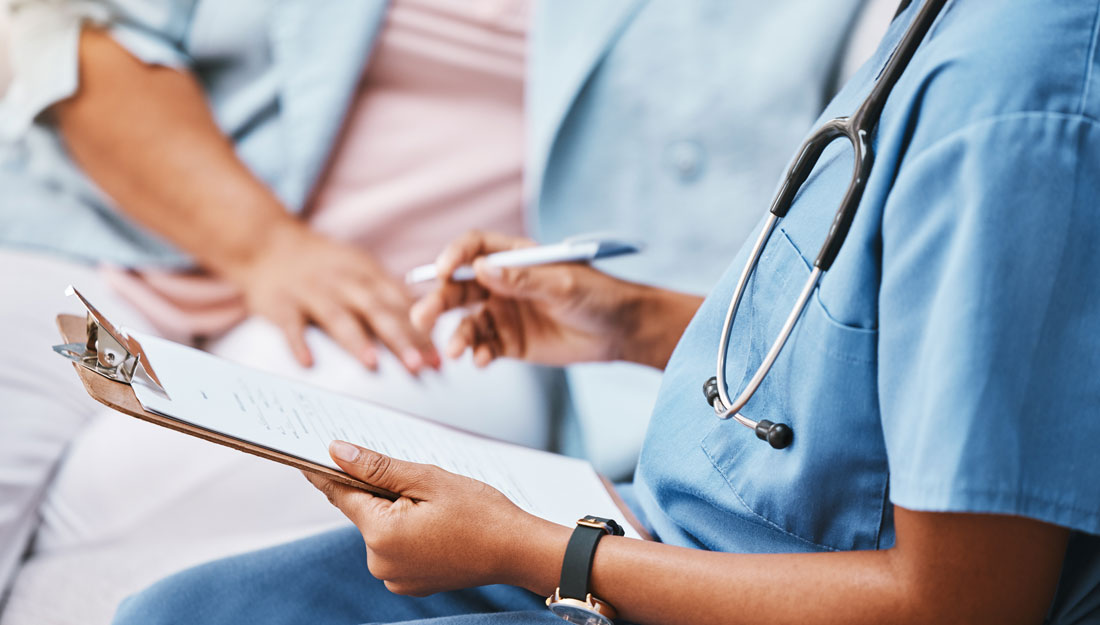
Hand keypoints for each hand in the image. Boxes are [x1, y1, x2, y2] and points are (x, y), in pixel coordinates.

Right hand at [227, 224, 439, 373]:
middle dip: (399, 338)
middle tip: (418, 365)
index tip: (438, 358)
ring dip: (355, 340)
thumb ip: (389, 294)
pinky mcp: (280, 302)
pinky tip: (308, 362)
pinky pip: (290, 323)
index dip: (421, 331)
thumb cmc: (323, 264)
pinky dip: (298, 342)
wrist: (267, 243)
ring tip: (372, 363)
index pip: (400, 305)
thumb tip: (428, 323)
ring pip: (337, 316)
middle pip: (376, 310)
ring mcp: (311, 291)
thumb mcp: (360, 268)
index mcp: (367, 274)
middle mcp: (343, 281)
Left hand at [305, 441, 567, 595]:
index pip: (341, 494)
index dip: (326, 471)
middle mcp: (380, 563)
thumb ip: (377, 467)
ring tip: (438, 507)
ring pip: (381, 528)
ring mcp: (394, 577)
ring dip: (398, 511)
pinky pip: (396, 547)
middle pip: (365, 511)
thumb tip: (337, 453)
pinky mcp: (408, 582)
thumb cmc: (481, 513)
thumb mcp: (428, 479)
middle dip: (383, 491)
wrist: (518, 550)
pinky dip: (409, 531)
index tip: (306, 455)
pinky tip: (438, 525)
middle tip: (420, 482)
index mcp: (382, 535)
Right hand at [409, 231, 652, 367]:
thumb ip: (522, 279)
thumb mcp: (563, 284)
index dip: (453, 257)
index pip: (473, 249)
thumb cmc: (597, 295)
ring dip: (456, 335)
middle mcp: (501, 284)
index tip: (441, 272)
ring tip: (453, 350)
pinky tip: (481, 360)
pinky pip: (484, 347)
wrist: (619, 331)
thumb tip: (482, 269)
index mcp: (513, 257)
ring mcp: (503, 313)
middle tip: (422, 317)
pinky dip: (478, 353)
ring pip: (467, 321)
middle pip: (459, 287)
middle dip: (438, 301)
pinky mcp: (510, 342)